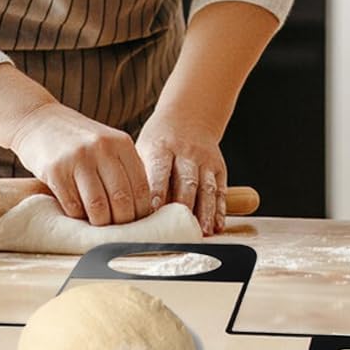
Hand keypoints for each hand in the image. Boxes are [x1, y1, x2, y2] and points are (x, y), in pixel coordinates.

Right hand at [8, 101, 151, 224]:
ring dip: (100, 223)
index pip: (141, 185)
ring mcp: (78, 159)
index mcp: (121, 143)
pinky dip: (78, 217)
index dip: (142, 210)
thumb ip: (123, 166)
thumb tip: (142, 206)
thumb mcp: (107, 143)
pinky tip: (79, 217)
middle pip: (121, 198)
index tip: (138, 223)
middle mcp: (102, 149)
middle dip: (123, 221)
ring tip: (100, 228)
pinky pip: (72, 205)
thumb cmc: (77, 139)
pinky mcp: (55, 170)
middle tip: (119, 231)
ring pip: (98, 206)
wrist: (38, 119)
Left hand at [135, 112, 226, 235]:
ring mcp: (205, 160)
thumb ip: (141, 176)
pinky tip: (217, 226)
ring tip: (202, 232)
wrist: (189, 118)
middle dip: (184, 206)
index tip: (154, 211)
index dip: (158, 190)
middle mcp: (186, 153)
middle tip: (179, 229)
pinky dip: (219, 209)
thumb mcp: (145, 148)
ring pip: (206, 187)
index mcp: (162, 147)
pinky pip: (220, 190)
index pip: (160, 170)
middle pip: (187, 181)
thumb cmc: (160, 141)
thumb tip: (129, 210)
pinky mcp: (219, 167)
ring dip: (206, 212)